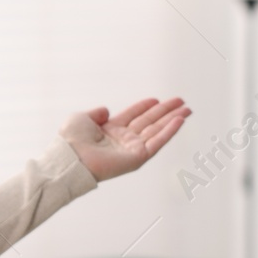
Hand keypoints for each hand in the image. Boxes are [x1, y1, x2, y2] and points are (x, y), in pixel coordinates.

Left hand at [60, 97, 190, 182]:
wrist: (71, 156)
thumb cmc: (70, 140)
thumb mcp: (82, 118)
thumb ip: (96, 113)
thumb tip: (107, 110)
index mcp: (110, 130)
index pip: (133, 116)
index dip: (145, 106)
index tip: (156, 99)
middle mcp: (123, 139)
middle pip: (149, 122)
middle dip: (165, 111)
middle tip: (181, 101)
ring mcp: (131, 149)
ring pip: (157, 131)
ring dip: (172, 120)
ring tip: (187, 109)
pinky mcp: (137, 158)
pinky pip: (157, 142)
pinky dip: (170, 132)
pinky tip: (179, 120)